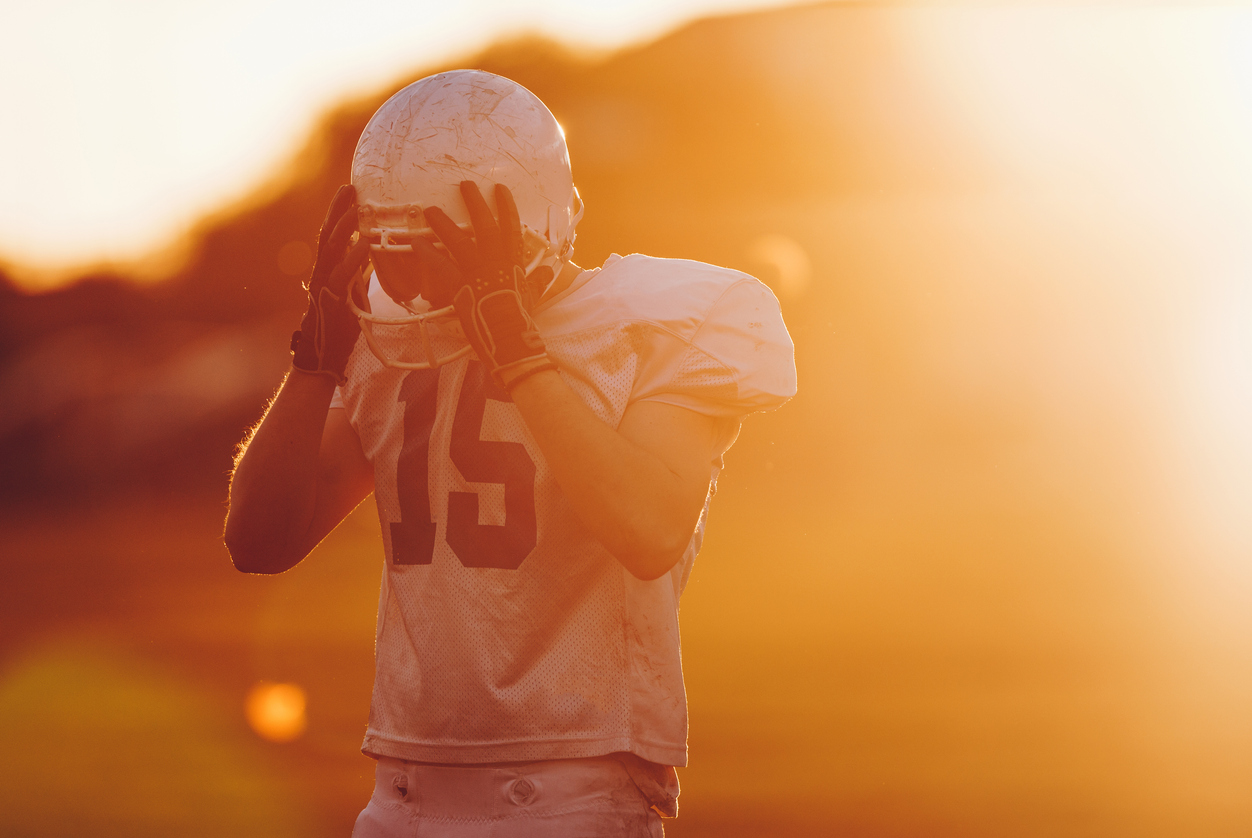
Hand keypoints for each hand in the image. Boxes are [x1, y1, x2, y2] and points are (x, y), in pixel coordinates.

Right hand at [291, 184, 370, 383]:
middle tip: (351, 186)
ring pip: (332, 249)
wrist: (321, 358)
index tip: (349, 191)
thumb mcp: (351, 295)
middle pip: (328, 233)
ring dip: (345, 227)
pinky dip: (354, 258)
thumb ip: (358, 276)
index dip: (338, 212)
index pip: (331, 234)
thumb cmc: (338, 328)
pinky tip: (365, 245)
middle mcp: (322, 272)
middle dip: (338, 209)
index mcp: (327, 270)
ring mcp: (325, 285)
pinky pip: (343, 275)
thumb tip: (373, 260)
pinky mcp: (332, 300)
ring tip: (357, 207)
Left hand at [419, 182, 556, 388]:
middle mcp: (496, 261)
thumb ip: (539, 280)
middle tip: (465, 185)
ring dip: (443, 224)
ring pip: (458, 241)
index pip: (511, 226)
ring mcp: (477, 272)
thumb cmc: (523, 317)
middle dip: (475, 203)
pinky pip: (440, 265)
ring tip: (430, 209)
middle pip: (484, 225)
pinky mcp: (460, 286)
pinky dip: (427, 254)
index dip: (505, 205)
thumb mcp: (534, 295)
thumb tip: (548, 272)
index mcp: (514, 261)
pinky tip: (415, 242)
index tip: (499, 189)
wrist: (509, 337)